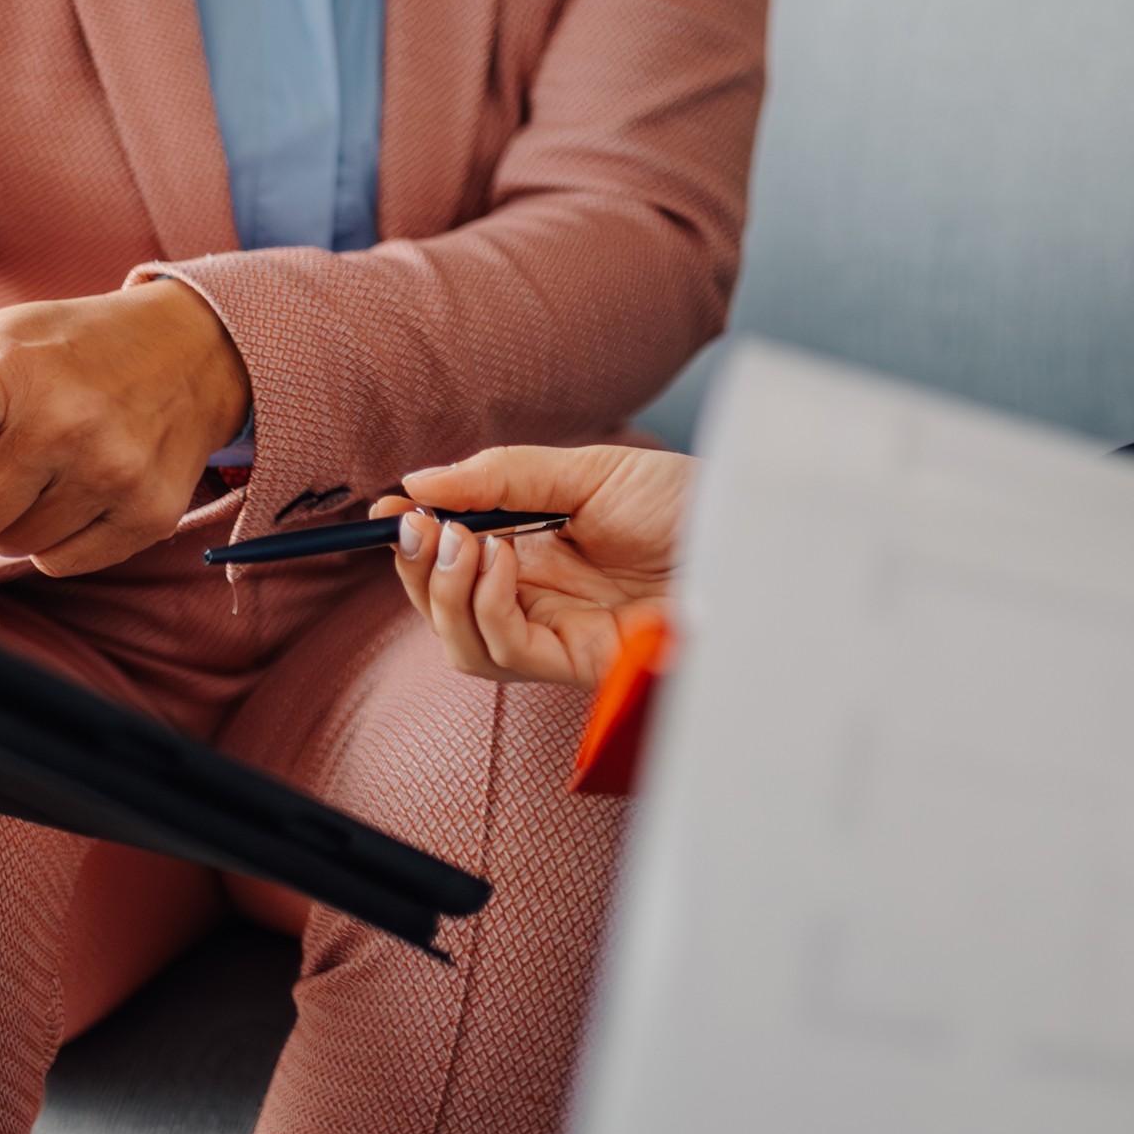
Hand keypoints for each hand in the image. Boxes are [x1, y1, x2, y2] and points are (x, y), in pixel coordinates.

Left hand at [0, 278, 250, 583]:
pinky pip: (60, 565)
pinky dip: (58, 538)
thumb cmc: (61, 351)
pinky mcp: (149, 511)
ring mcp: (112, 469)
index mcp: (3, 367)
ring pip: (8, 551)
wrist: (192, 348)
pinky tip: (84, 485)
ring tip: (50, 462)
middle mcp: (62, 419)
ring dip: (12, 520)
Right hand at [381, 445, 692, 688]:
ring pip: (463, 644)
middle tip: (418, 526)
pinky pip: (508, 653)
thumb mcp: (585, 471)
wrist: (747, 534)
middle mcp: (536, 598)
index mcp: (532, 549)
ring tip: (465, 540)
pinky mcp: (579, 662)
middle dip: (416, 570)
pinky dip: (487, 610)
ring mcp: (556, 633)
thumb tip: (420, 481)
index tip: (387, 510)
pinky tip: (501, 563)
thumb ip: (503, 477)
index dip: (411, 542)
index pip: (449, 560)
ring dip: (445, 593)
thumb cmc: (683, 503)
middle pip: (443, 609)